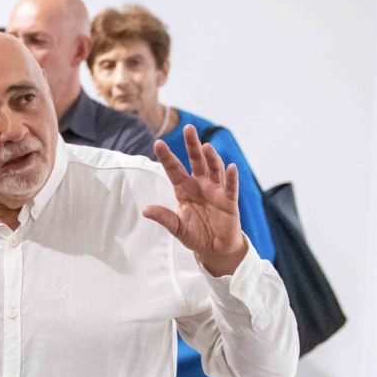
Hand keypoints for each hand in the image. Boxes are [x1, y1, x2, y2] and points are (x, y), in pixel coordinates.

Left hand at [146, 126, 248, 277]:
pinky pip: (230, 186)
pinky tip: (230, 167)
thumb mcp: (177, 228)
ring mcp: (215, 190)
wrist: (215, 248)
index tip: (158, 143)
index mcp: (184, 189)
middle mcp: (200, 185)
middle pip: (196, 161)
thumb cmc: (196, 234)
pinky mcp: (229, 200)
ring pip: (214, 169)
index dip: (167, 157)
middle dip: (192, 145)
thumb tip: (146, 210)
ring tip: (206, 147)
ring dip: (211, 158)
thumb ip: (165, 218)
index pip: (174, 169)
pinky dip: (230, 177)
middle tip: (189, 128)